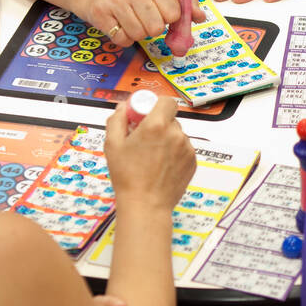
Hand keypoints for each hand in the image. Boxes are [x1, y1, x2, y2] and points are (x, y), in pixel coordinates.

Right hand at [81, 0, 204, 47]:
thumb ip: (185, 2)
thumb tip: (200, 17)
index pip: (174, 13)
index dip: (171, 18)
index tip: (162, 12)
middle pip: (156, 27)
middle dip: (154, 28)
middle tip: (145, 17)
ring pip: (139, 35)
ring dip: (139, 34)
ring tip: (132, 20)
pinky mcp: (100, 13)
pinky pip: (122, 40)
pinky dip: (124, 38)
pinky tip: (120, 24)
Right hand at [103, 96, 195, 212]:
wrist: (146, 204)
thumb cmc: (128, 176)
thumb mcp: (112, 145)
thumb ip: (117, 120)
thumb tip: (122, 107)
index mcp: (157, 126)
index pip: (166, 101)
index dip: (155, 105)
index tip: (144, 115)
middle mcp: (176, 134)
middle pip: (170, 118)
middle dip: (157, 124)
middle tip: (143, 139)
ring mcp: (187, 148)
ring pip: (177, 134)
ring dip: (166, 139)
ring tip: (151, 157)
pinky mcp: (193, 161)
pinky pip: (183, 149)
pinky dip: (174, 153)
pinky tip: (161, 166)